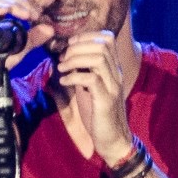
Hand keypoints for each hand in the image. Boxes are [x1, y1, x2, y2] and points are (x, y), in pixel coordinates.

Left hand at [53, 31, 131, 162]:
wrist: (113, 140)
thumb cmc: (99, 115)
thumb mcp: (90, 88)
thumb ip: (84, 71)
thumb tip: (66, 57)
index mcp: (113, 69)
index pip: (108, 38)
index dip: (86, 36)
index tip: (70, 45)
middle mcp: (116, 75)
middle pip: (102, 45)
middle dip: (78, 46)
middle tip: (63, 57)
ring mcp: (112, 87)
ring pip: (98, 59)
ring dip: (74, 60)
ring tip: (61, 68)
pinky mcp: (106, 101)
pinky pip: (91, 79)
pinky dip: (74, 77)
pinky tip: (64, 82)